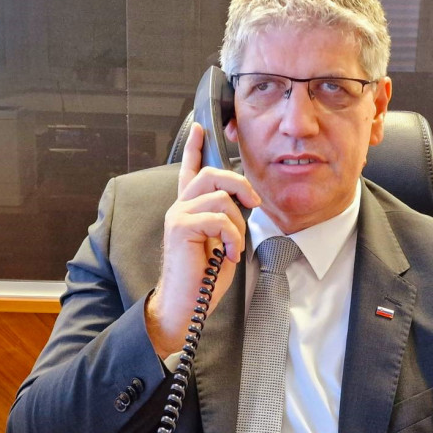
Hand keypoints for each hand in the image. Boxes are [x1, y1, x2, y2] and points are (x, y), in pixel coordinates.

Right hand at [145, 123, 260, 356]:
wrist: (186, 304)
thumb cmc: (203, 279)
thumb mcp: (221, 242)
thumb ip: (226, 218)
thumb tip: (244, 202)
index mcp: (188, 209)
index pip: (190, 171)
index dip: (194, 148)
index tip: (199, 127)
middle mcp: (179, 207)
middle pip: (212, 174)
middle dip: (240, 184)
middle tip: (254, 203)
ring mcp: (178, 215)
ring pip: (221, 198)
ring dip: (237, 224)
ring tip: (233, 247)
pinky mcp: (181, 227)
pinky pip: (219, 219)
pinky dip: (232, 238)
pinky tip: (228, 255)